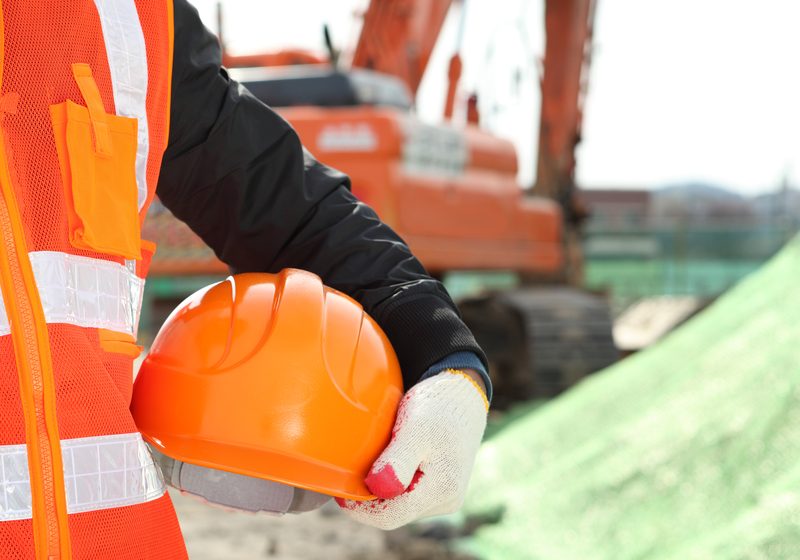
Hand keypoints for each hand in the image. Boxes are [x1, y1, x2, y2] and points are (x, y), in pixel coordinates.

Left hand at [336, 369, 488, 529]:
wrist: (462, 395)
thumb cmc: (438, 407)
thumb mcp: (416, 428)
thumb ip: (397, 460)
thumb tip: (377, 489)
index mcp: (441, 488)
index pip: (389, 516)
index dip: (359, 508)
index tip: (340, 490)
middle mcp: (446, 500)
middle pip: (394, 512)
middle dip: (371, 495)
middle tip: (352, 469)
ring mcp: (445, 496)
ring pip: (401, 503)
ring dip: (382, 487)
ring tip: (375, 459)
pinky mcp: (441, 488)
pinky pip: (409, 493)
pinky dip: (394, 480)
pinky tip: (389, 460)